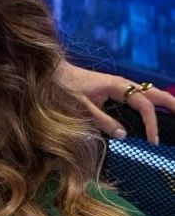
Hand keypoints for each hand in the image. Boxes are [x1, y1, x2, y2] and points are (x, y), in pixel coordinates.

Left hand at [56, 62, 174, 144]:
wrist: (52, 74)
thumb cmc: (64, 89)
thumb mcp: (81, 108)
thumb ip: (102, 121)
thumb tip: (123, 135)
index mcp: (118, 86)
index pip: (144, 106)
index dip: (151, 124)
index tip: (153, 141)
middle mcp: (123, 84)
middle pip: (154, 93)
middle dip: (171, 105)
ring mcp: (119, 86)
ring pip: (148, 94)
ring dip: (163, 103)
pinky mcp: (114, 90)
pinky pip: (138, 97)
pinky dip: (150, 103)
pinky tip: (153, 112)